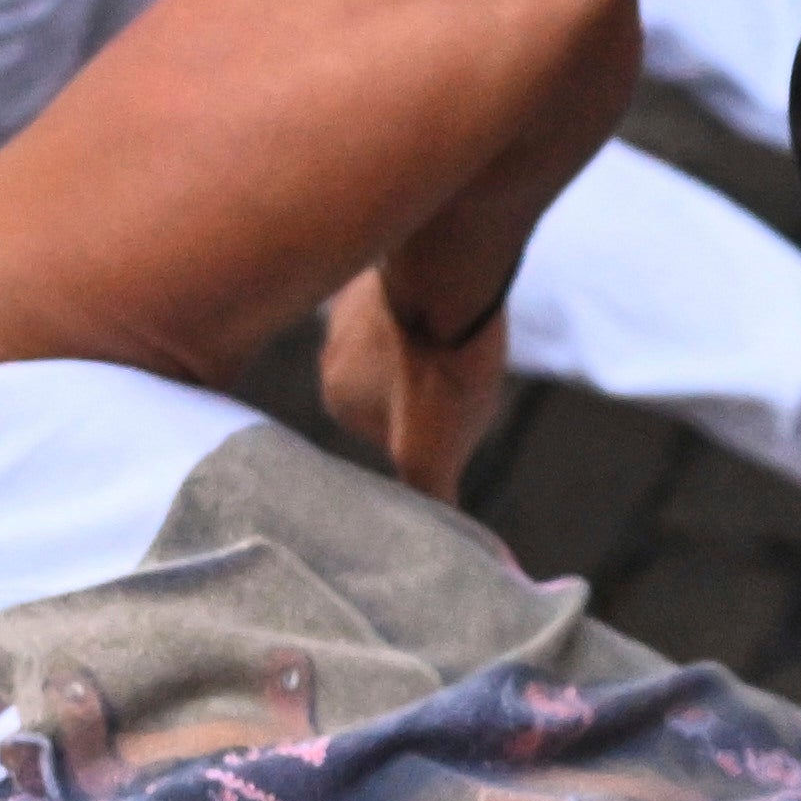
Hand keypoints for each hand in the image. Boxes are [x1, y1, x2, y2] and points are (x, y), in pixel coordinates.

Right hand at [323, 267, 508, 503]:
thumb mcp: (434, 450)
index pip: (394, 430)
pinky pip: (415, 293)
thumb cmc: (440, 364)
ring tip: (468, 337)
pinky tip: (464, 301)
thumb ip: (432, 497)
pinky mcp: (388, 257)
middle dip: (430, 381)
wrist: (450, 270)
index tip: (457, 409)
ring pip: (406, 337)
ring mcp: (355, 297)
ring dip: (436, 340)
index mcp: (337, 397)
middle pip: (397, 381)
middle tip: (465, 372)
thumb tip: (459, 543)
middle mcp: (332, 347)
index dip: (433, 426)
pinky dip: (438, 301)